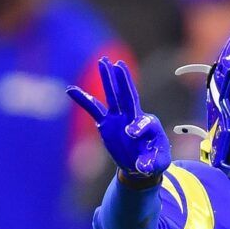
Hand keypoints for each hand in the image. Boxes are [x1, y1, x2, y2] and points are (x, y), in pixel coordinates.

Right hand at [67, 58, 169, 180]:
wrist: (141, 165)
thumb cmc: (154, 162)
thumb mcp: (159, 165)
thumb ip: (151, 165)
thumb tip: (141, 167)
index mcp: (150, 125)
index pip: (144, 122)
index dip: (138, 126)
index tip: (132, 134)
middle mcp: (134, 117)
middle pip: (129, 96)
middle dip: (124, 81)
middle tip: (118, 64)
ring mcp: (119, 118)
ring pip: (113, 96)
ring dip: (107, 79)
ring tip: (102, 61)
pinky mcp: (107, 124)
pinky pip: (94, 109)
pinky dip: (83, 99)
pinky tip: (71, 89)